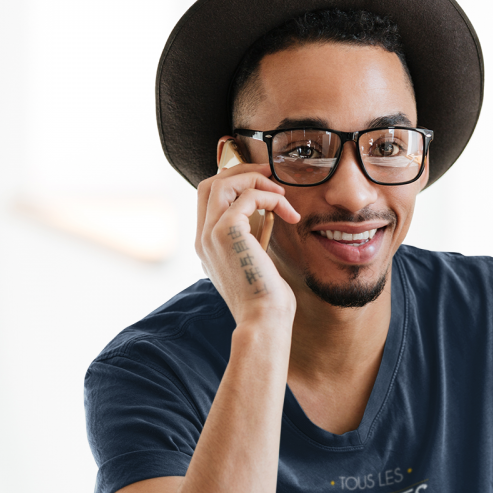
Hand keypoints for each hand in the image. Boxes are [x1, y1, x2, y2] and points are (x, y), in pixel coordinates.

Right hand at [196, 163, 299, 325]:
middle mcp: (203, 238)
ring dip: (256, 181)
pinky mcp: (227, 232)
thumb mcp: (254, 264)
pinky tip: (288, 213)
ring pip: (223, 183)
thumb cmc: (266, 299)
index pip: (209, 199)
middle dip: (241, 172)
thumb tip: (266, 219)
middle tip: (270, 175)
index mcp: (207, 246)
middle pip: (210, 184)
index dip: (233, 183)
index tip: (262, 184)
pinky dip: (270, 198)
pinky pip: (247, 196)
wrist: (263, 320)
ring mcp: (211, 234)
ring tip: (281, 194)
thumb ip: (251, 241)